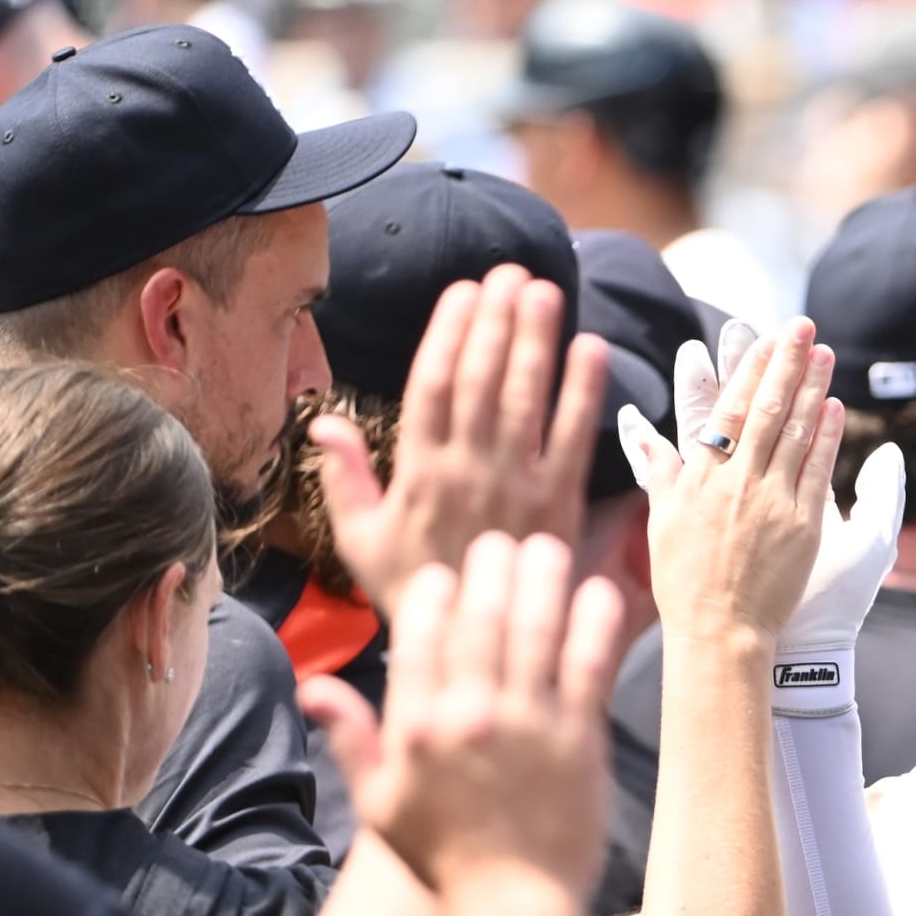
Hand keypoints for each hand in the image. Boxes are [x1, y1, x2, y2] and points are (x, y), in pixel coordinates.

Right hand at [303, 531, 626, 895]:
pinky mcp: (579, 740)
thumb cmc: (445, 859)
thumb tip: (313, 687)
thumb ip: (350, 737)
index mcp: (417, 728)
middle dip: (490, 569)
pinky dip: (593, 622)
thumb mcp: (378, 803)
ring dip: (540, 579)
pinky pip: (587, 665)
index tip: (447, 574)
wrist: (510, 906)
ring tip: (547, 546)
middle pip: (480, 619)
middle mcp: (470, 717)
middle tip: (502, 542)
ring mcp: (527, 726)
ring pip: (534, 630)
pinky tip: (598, 589)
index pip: (420, 637)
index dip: (435, 595)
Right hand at [316, 265, 611, 605]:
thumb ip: (345, 477)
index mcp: (419, 473)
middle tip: (512, 272)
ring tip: (545, 292)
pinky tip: (593, 349)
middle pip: (482, 381)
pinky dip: (584, 392)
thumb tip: (322, 421)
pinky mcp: (560, 504)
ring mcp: (516, 485)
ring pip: (525, 400)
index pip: (433, 387)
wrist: (474, 643)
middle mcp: (468, 471)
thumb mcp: (361, 539)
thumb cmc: (414, 587)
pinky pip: (574, 439)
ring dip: (536, 341)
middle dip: (497, 322)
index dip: (449, 334)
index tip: (464, 291)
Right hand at [623, 317, 850, 648]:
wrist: (720, 631)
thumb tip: (636, 425)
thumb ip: (656, 467)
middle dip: (785, 362)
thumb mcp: (659, 518)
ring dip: (812, 388)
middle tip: (802, 325)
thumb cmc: (685, 580)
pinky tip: (835, 406)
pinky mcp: (802, 525)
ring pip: (795, 432)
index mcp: (701, 477)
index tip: (762, 337)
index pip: (725, 409)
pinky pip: (818, 470)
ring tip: (825, 352)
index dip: (746, 369)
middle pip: (764, 409)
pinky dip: (827, 436)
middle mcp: (736, 481)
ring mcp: (771, 500)